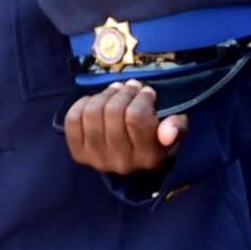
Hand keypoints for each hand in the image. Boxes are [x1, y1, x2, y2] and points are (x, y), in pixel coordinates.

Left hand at [63, 81, 184, 175]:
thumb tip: (168, 130)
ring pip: (93, 113)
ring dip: (105, 95)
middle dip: (123, 92)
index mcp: (148, 157)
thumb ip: (177, 127)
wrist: (130, 159)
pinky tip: (96, 102)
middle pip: (113, 112)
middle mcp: (122, 162)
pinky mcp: (79, 154)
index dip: (141, 97)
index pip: (137, 118)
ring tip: (115, 91)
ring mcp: (97, 159)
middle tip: (130, 86)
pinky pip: (73, 119)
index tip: (146, 92)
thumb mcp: (172, 133)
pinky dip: (83, 104)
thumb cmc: (154, 139)